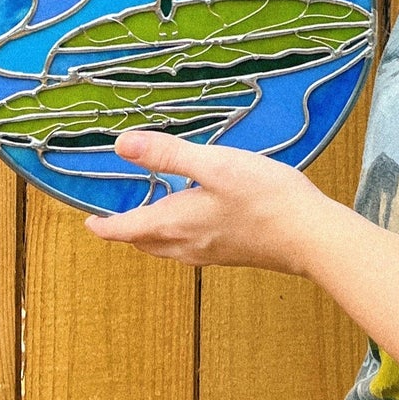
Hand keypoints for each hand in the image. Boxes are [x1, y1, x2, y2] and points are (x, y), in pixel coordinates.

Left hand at [83, 130, 335, 272]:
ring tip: (151, 217)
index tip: (88, 222)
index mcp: (175, 224)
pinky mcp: (233, 254)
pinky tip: (196, 221)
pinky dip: (178, 236)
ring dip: (152, 235)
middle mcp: (188, 246)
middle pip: (145, 243)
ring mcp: (212, 254)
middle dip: (127, 231)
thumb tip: (122, 145)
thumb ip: (169, 155)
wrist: (310, 236)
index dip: (103, 226)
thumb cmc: (264, 198)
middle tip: (116, 217)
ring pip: (168, 248)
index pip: (125, 230)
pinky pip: (191, 249)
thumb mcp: (215, 165)